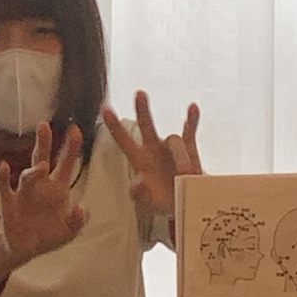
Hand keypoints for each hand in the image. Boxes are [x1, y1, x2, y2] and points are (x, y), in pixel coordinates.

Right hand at [0, 123, 87, 291]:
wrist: (25, 249)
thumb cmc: (49, 235)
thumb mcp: (69, 232)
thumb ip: (77, 221)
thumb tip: (81, 207)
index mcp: (58, 190)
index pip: (66, 164)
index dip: (71, 148)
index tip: (75, 129)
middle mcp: (40, 186)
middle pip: (43, 159)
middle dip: (44, 143)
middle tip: (44, 125)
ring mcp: (24, 193)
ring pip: (27, 175)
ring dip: (33, 170)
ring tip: (42, 166)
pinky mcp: (9, 203)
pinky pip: (4, 188)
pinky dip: (3, 177)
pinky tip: (4, 167)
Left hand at [102, 91, 201, 216]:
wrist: (185, 203)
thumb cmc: (161, 201)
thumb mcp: (147, 202)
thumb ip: (140, 194)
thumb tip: (137, 182)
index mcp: (139, 160)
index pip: (123, 140)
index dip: (114, 126)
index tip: (105, 107)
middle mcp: (153, 149)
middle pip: (146, 125)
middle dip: (142, 110)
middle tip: (139, 93)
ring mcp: (170, 147)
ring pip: (174, 140)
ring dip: (181, 157)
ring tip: (185, 175)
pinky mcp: (189, 149)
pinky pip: (190, 132)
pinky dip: (192, 120)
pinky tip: (192, 107)